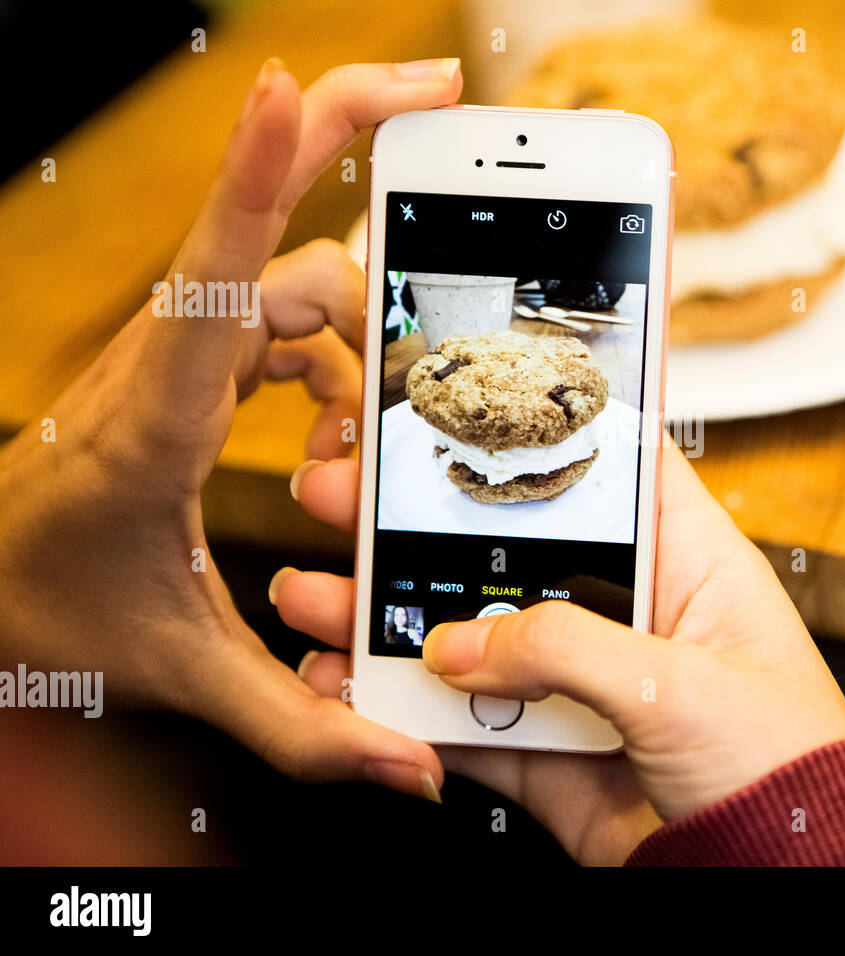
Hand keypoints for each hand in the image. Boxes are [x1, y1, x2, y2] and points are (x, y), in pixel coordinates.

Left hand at [0, 58, 462, 800]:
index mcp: (156, 420)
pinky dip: (337, 357)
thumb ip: (303, 727)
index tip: (296, 87)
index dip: (257, 175)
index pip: (213, 276)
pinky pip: (286, 317)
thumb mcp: (182, 675)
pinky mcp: (193, 360)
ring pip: (295, 273)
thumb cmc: (53, 612)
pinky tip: (340, 434)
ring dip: (362, 323)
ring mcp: (181, 351)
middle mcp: (169, 361)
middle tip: (446, 104)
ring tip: (362, 439)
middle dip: (356, 139)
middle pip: (273, 226)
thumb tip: (410, 765)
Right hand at [279, 437, 844, 862]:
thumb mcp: (679, 685)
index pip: (602, 470)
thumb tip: (462, 646)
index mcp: (684, 564)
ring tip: (316, 596)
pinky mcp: (552, 755)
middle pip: (508, 552)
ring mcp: (582, 686)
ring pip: (471, 641)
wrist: (783, 879)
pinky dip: (404, 715)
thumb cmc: (788, 766)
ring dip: (391, 622)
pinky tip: (350, 688)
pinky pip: (465, 726)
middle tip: (343, 495)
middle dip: (420, 524)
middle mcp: (626, 615)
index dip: (530, 437)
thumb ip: (565, 651)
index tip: (451, 408)